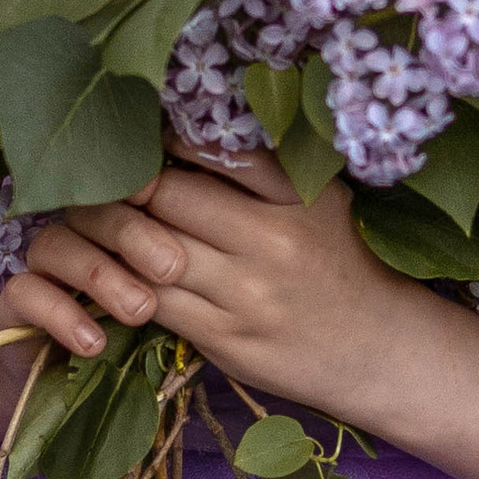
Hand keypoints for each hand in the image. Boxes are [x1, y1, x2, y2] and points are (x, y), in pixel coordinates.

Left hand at [9, 148, 421, 420]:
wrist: (377, 349)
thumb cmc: (338, 262)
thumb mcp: (318, 201)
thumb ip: (261, 168)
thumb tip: (180, 128)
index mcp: (297, 196)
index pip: (211, 150)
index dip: (163, 141)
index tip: (143, 138)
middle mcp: (272, 242)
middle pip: (167, 196)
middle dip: (128, 184)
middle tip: (106, 179)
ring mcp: (246, 295)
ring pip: (151, 250)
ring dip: (115, 233)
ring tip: (101, 219)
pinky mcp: (225, 338)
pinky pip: (153, 301)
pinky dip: (126, 282)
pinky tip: (118, 268)